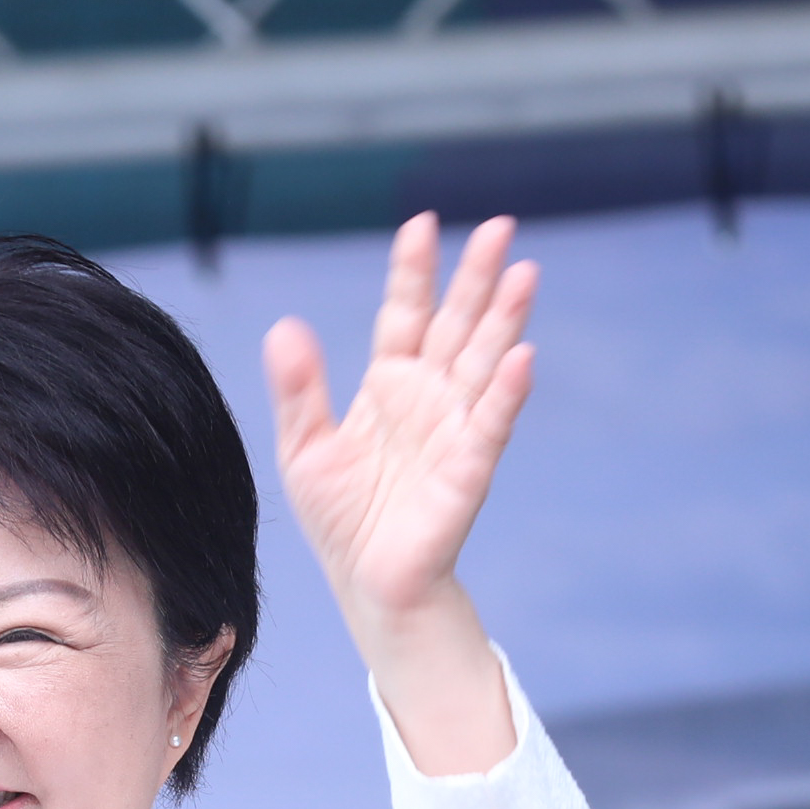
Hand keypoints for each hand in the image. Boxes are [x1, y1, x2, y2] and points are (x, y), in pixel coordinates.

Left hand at [262, 213, 536, 765]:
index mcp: (389, 384)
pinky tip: (524, 357)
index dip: (413, 272)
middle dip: (477, 277)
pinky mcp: (468, 469)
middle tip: (499, 225)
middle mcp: (429, 397)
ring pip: (485, 361)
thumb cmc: (341, 519)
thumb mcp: (304, 447)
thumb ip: (298, 390)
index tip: (420, 224)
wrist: (368, 584)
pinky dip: (507, 392)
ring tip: (524, 273)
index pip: (405, 314)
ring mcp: (454, 429)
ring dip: (506, 320)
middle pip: (458, 324)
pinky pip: (491, 424)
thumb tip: (285, 327)